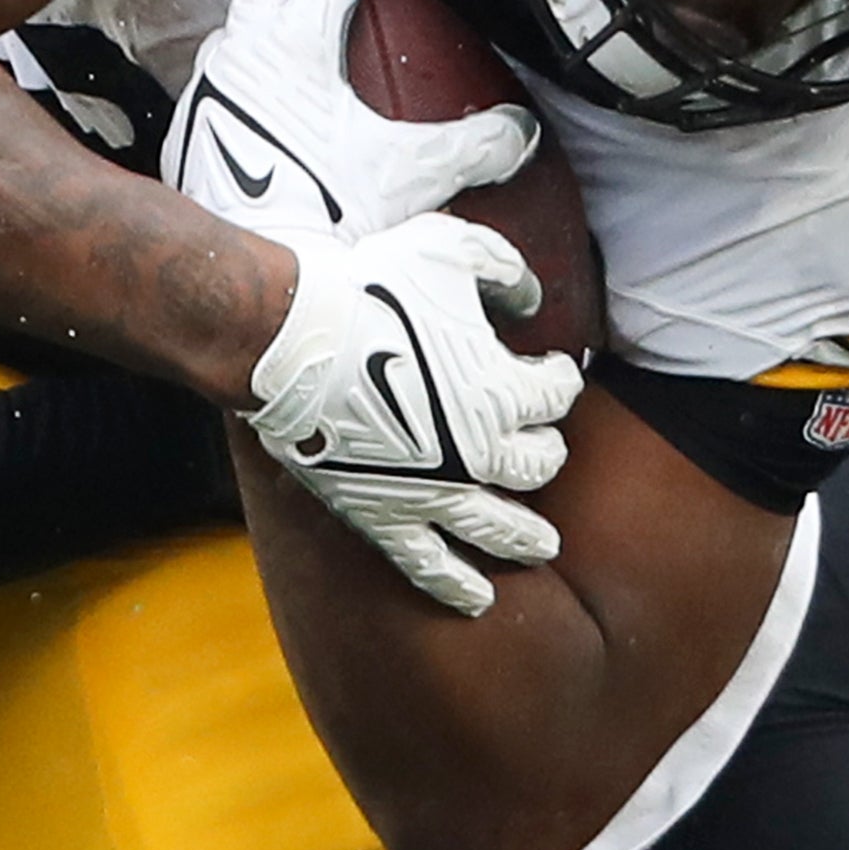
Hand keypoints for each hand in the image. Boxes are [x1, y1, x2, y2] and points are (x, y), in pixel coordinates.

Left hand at [166, 0, 541, 241]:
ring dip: (270, 26)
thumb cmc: (324, 213)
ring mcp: (207, 90)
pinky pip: (216, 85)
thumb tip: (515, 133)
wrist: (256, 275)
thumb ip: (474, 146)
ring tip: (308, 55)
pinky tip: (274, 116)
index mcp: (296, 43)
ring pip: (236, 27)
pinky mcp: (189, 131)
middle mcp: (242, 54)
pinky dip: (247, 84)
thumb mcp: (411, 173)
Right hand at [246, 217, 581, 615]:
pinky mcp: (386, 516)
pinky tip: (478, 599)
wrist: (290, 336)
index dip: (558, 374)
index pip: (556, 391)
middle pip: (537, 464)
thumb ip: (504, 272)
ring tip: (543, 546)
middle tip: (542, 447)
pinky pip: (430, 564)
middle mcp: (482, 452)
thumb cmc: (369, 285)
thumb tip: (529, 298)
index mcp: (505, 390)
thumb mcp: (451, 250)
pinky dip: (456, 585)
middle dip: (545, 452)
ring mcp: (435, 492)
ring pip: (500, 527)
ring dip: (526, 537)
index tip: (551, 366)